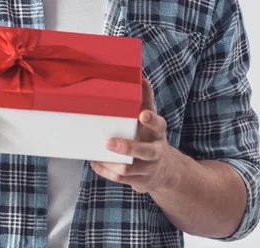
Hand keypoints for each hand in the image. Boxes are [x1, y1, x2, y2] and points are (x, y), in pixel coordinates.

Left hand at [90, 78, 174, 192]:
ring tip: (98, 152)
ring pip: (130, 169)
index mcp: (158, 133)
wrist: (165, 170)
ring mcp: (147, 169)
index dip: (151, 120)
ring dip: (112, 162)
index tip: (142, 114)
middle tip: (109, 142)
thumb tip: (141, 77)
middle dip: (128, 148)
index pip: (158, 125)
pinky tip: (94, 161)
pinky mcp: (138, 181)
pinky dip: (105, 171)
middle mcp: (155, 151)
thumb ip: (146, 99)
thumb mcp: (152, 119)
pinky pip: (120, 179)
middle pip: (146, 152)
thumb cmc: (152, 136)